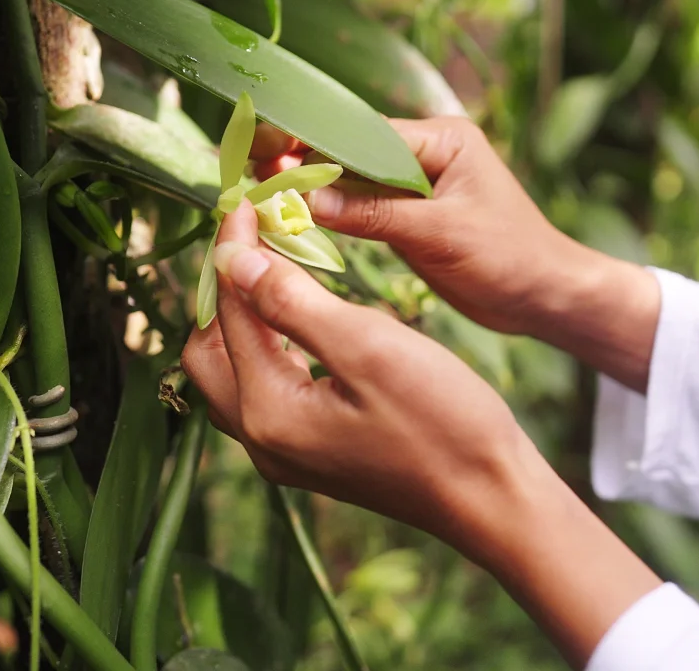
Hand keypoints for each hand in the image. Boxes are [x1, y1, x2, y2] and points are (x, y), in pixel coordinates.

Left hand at [181, 203, 537, 546]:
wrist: (491, 496)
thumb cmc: (443, 420)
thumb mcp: (368, 346)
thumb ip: (291, 302)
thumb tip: (233, 261)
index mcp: (269, 412)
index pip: (227, 313)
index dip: (234, 252)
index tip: (248, 203)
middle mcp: (263, 441)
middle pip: (206, 353)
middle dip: (223, 292)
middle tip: (255, 241)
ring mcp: (287, 455)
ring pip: (234, 374)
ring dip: (243, 320)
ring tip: (276, 271)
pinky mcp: (314, 455)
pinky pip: (266, 392)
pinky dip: (270, 349)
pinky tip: (304, 322)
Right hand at [288, 117, 660, 391]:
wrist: (546, 296)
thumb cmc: (510, 257)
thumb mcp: (441, 234)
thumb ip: (375, 214)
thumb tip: (307, 198)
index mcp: (442, 140)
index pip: (364, 132)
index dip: (314, 142)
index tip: (268, 152)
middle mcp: (427, 154)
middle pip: (352, 151)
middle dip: (305, 163)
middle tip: (253, 175)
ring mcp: (419, 185)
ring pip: (354, 180)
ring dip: (315, 189)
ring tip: (262, 195)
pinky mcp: (413, 216)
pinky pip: (364, 207)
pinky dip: (334, 213)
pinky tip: (298, 220)